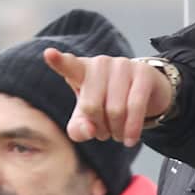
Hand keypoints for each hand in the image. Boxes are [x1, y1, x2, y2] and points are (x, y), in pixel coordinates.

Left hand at [43, 49, 172, 146]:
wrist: (145, 92)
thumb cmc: (109, 103)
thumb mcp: (88, 118)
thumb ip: (79, 128)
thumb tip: (89, 130)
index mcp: (81, 70)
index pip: (68, 66)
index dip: (58, 61)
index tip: (49, 54)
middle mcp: (100, 63)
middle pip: (91, 106)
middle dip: (98, 128)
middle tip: (103, 133)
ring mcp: (123, 65)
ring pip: (115, 110)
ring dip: (116, 131)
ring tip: (117, 135)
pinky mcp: (143, 73)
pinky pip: (135, 106)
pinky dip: (132, 129)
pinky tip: (130, 140)